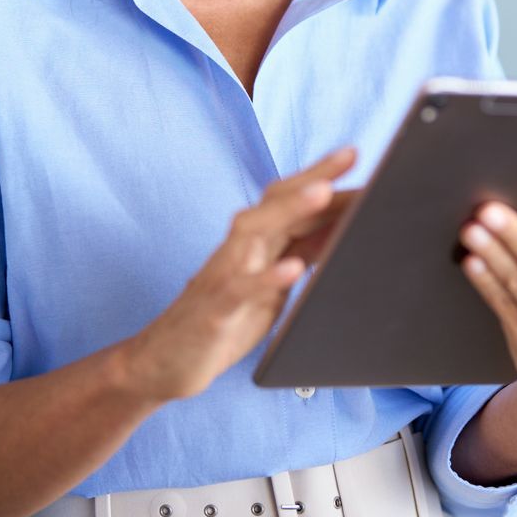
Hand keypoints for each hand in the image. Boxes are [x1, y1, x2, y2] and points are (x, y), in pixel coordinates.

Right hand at [126, 145, 358, 401]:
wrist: (162, 361)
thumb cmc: (223, 320)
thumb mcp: (271, 284)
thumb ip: (301, 253)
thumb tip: (343, 227)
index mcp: (255, 244)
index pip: (289, 199)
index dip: (323, 178)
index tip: (355, 155)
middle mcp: (239, 250)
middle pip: (275, 202)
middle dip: (313, 177)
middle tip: (349, 154)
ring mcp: (224, 276)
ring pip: (254, 231)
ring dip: (290, 209)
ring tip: (323, 191)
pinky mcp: (215, 310)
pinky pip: (239, 288)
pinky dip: (266, 277)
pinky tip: (292, 268)